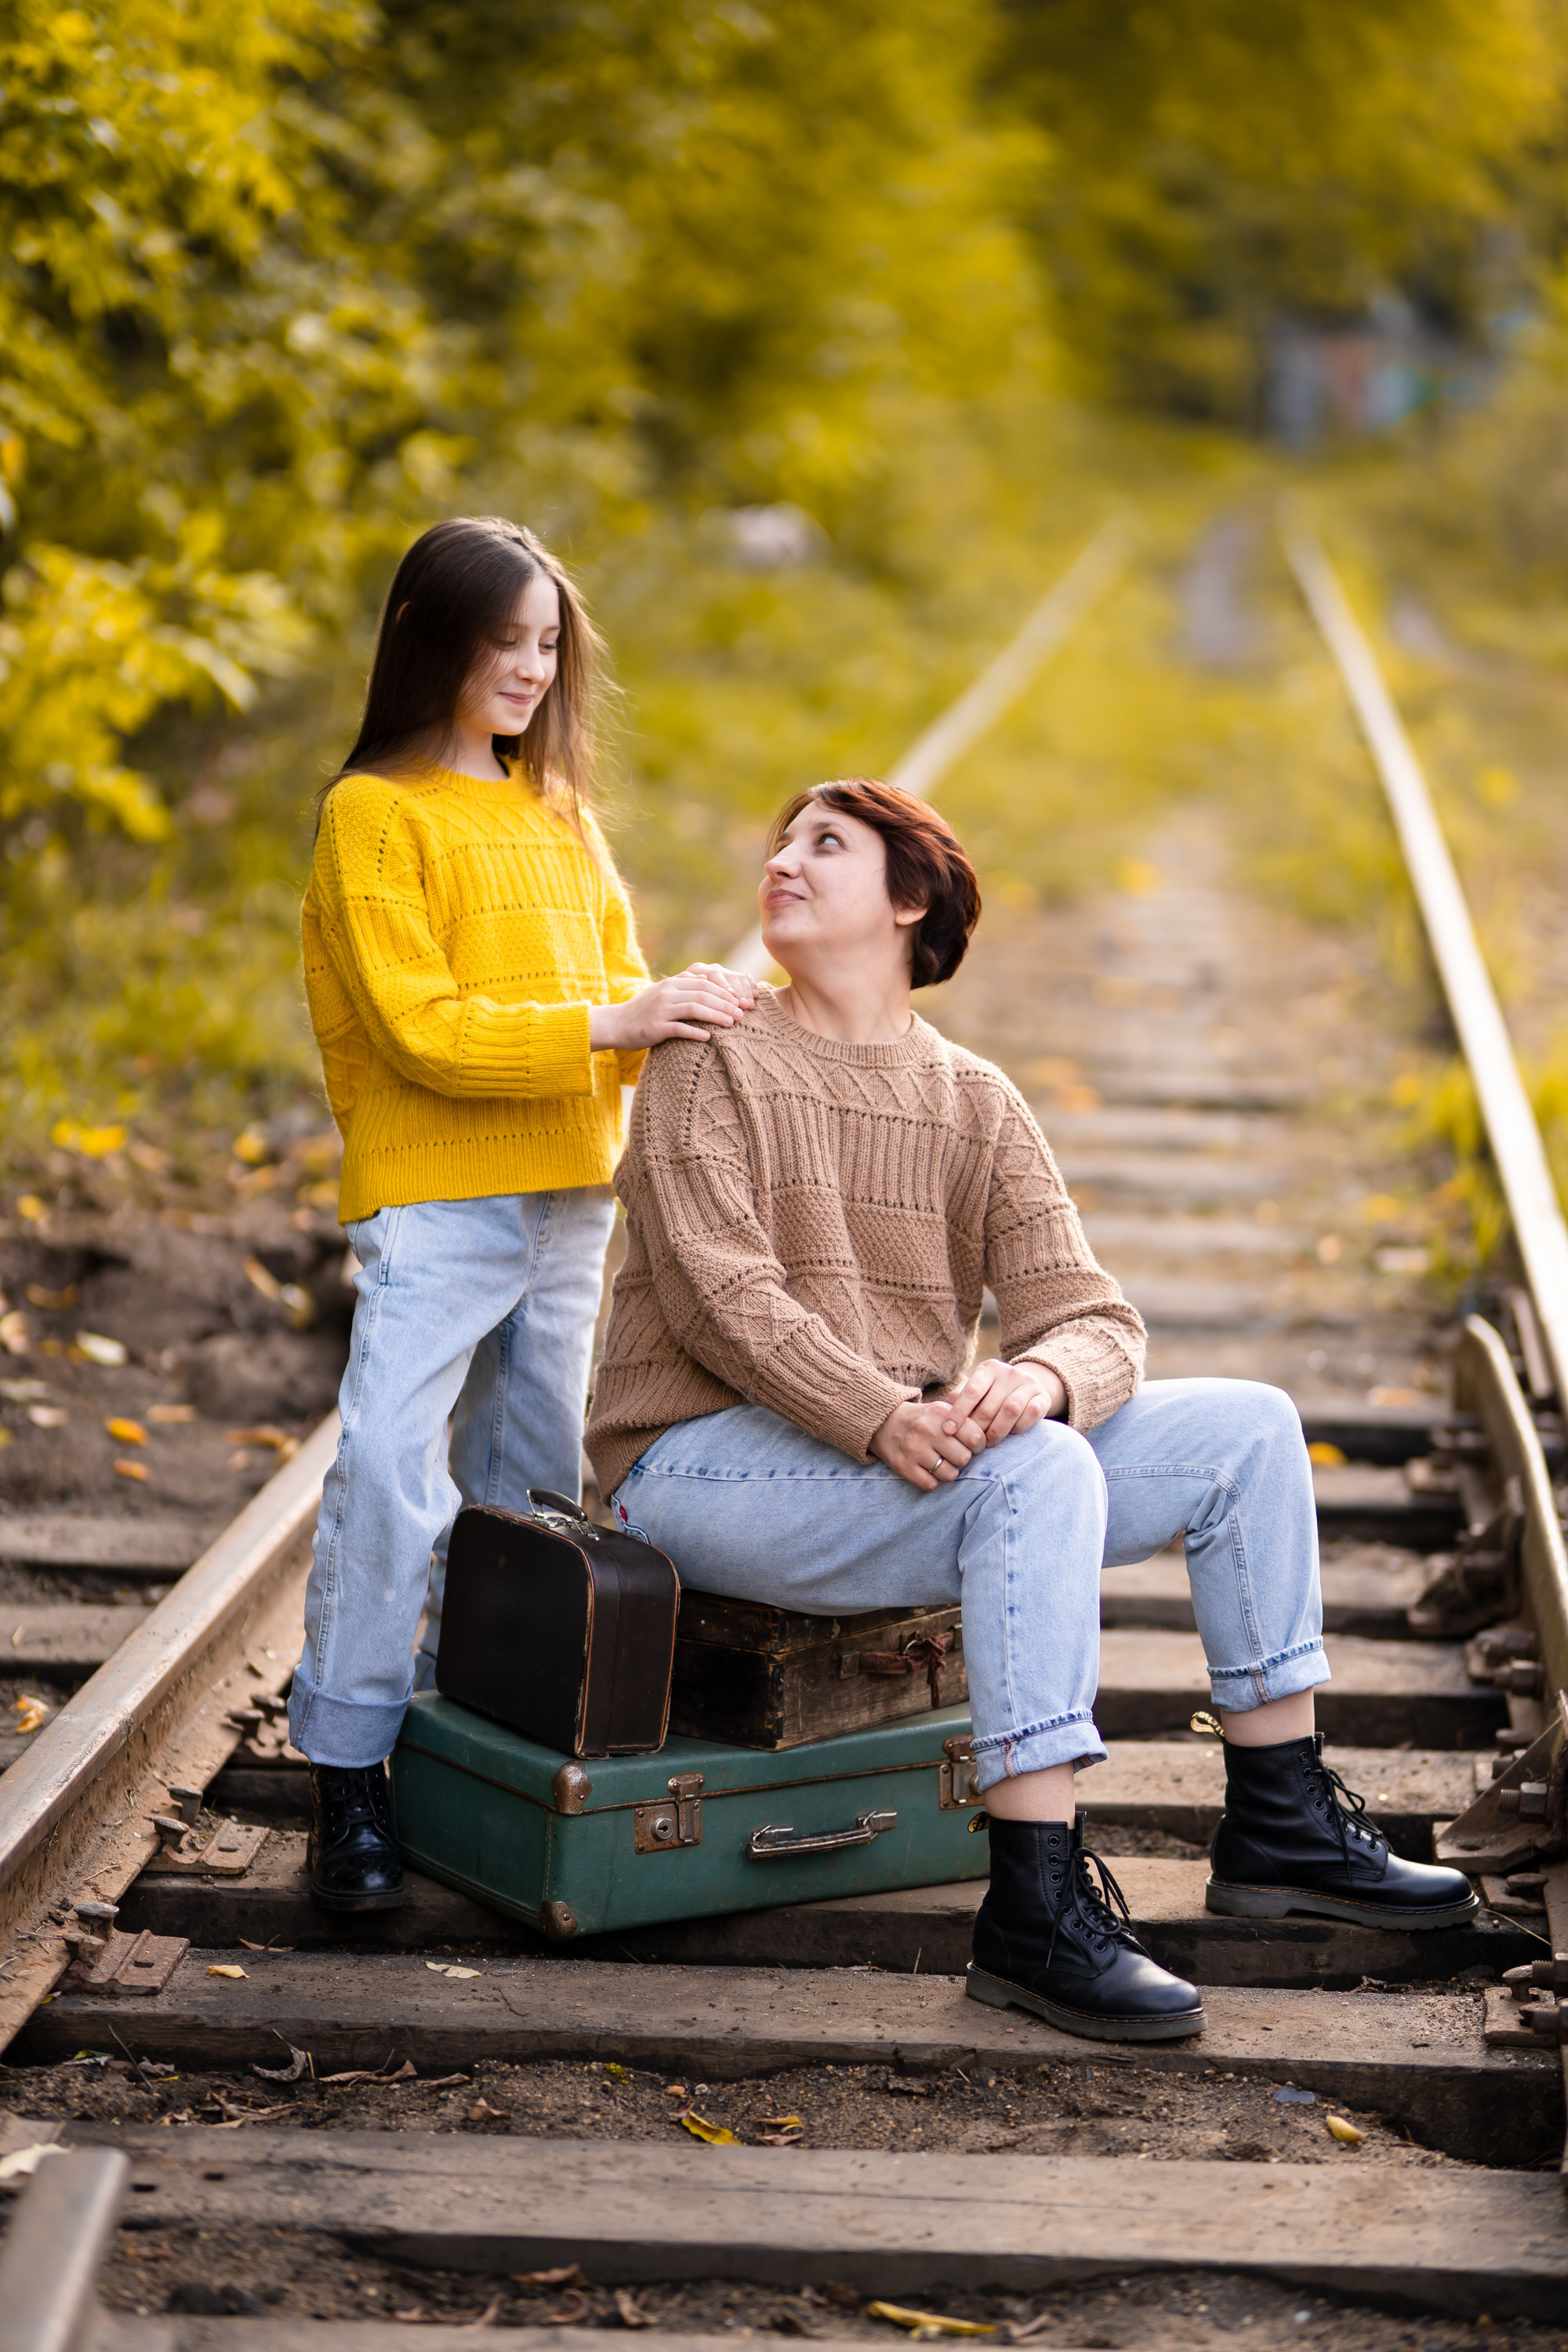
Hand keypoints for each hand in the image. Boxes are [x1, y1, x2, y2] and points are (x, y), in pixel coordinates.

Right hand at [590, 964, 756, 1050]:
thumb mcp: (662, 993)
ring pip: (695, 1009)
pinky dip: (696, 1033)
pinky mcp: (655, 1028)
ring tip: (731, 1023)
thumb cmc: (643, 1011)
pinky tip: (709, 1038)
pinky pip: (680, 1029)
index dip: (724, 991)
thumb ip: (682, 986)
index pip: (704, 983)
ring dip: (716, 1016)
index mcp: (671, 983)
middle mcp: (667, 993)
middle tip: (741, 1014)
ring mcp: (661, 1010)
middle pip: (703, 994)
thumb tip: (704, 980)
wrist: (615, 1024)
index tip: (738, 1000)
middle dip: (725, 1003)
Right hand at [869, 1397, 985, 1491]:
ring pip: (949, 1475)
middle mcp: (927, 1431)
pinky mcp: (903, 1466)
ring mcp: (914, 1449)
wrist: (884, 1423)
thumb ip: (964, 1422)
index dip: (978, 1445)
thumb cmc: (923, 1420)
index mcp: (940, 1414)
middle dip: (962, 1459)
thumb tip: (991, 1439)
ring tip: (941, 1462)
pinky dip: (932, 1481)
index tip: (972, 1446)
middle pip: (964, 1458)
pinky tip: (928, 1470)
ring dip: (949, 1472)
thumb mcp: (942, 1410)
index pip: (975, 1437)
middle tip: (954, 1455)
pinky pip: (931, 1485)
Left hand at [940, 1357, 1064, 1448]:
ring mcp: (1028, 1383)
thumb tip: (945, 1418)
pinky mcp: (1042, 1396)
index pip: (971, 1391)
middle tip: (972, 1443)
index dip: (958, 1413)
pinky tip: (1010, 1434)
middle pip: (989, 1405)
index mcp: (988, 1369)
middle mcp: (1009, 1372)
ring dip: (997, 1431)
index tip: (948, 1430)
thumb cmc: (993, 1392)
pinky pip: (1030, 1415)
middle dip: (978, 1428)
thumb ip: (961, 1399)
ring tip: (989, 1443)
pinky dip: (1018, 1428)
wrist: (1028, 1386)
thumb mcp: (977, 1390)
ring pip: (1010, 1410)